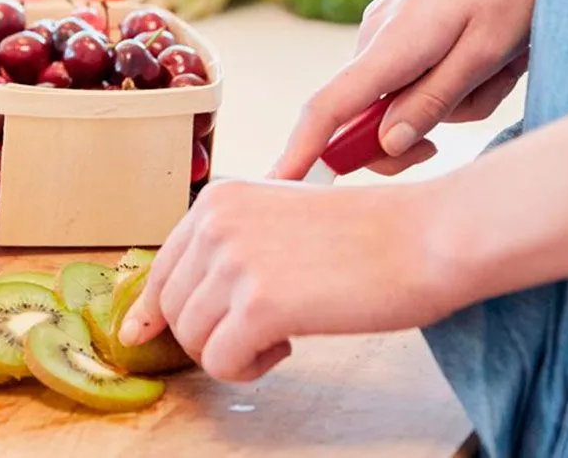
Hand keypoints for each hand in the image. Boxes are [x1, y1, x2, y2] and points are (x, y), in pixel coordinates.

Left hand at [116, 179, 457, 382]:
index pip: (161, 265)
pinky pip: (220, 361)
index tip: (141, 331)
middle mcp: (216, 223)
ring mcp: (234, 262)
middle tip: (253, 336)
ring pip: (192, 338)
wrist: (425, 237)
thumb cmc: (365, 235)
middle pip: (171, 306)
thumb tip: (176, 300)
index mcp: (218, 199)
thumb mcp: (278, 218)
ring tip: (278, 337)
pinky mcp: (258, 304)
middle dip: (204, 334)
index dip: (150, 307)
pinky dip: (248, 368)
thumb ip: (230, 247)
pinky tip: (286, 346)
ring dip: (230, 352)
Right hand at [271, 0, 551, 179]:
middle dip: (409, 133)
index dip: (299, 152)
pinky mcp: (403, 17)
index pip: (328, 109)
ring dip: (450, 98)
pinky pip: (412, 68)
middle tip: (458, 133)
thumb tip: (386, 145)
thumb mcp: (490, 50)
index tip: (277, 186)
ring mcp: (386, 24)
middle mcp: (375, 35)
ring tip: (502, 64)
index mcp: (392, 44)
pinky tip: (492, 50)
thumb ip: (435, 100)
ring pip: (400, 93)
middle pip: (366, 114)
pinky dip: (448, 75)